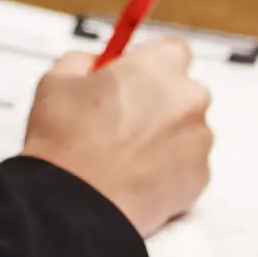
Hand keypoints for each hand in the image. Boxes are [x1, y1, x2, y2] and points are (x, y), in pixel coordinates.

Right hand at [21, 40, 213, 236]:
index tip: (132, 78)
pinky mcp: (200, 178)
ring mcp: (199, 140)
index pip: (173, 50)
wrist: (76, 206)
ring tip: (125, 155)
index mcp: (159, 65)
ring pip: (186, 129)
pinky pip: (187, 165)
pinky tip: (136, 176)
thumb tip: (94, 63)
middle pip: (182, 91)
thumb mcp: (57, 80)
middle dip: (158, 102)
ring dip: (164, 137)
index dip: (150, 65)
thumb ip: (83, 60)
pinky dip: (168, 169)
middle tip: (122, 120)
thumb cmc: (66, 142)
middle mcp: (189, 97)